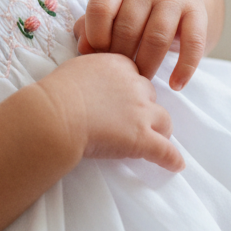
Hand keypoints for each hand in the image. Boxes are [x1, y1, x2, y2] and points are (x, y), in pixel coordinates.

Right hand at [41, 53, 184, 171]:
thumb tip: (89, 80)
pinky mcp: (141, 139)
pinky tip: (176, 165)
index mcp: (118, 65)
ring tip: (156, 139)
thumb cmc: (56, 93)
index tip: (121, 97)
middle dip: (143, 106)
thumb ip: (92, 72)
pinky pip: (164, 151)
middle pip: (150, 95)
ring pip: (164, 120)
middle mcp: (134, 86)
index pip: (135, 74)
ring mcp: (140, 113)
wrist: (55, 115)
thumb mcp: (75, 69)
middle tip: (131, 119)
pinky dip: (171, 159)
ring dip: (160, 129)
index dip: (129, 88)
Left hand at [74, 0, 209, 90]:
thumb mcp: (110, 13)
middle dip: (122, 58)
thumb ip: (90, 28)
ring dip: (147, 66)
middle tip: (121, 76)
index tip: (99, 55)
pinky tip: (175, 85)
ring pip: (156, 38)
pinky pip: (192, 43)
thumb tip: (84, 49)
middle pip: (128, 28)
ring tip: (142, 81)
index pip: (100, 8)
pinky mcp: (196, 11)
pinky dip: (184, 68)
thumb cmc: (134, 11)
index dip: (95, 36)